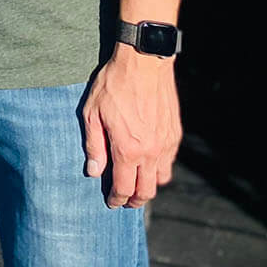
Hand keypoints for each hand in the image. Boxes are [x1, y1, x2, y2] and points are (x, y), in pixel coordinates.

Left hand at [81, 44, 180, 206]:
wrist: (144, 63)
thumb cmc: (113, 85)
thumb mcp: (92, 113)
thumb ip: (94, 146)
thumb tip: (94, 172)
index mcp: (128, 150)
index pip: (124, 188)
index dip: (116, 199)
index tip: (111, 203)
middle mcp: (150, 152)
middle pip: (146, 191)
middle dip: (134, 200)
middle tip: (124, 200)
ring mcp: (166, 144)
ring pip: (162, 179)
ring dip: (149, 186)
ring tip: (137, 183)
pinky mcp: (175, 134)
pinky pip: (169, 162)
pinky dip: (159, 169)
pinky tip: (148, 163)